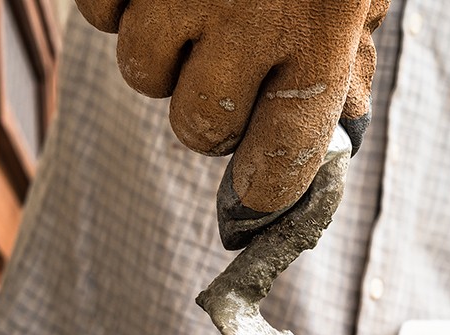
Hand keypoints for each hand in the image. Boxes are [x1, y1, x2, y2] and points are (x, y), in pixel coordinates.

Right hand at [75, 0, 388, 248]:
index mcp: (321, 29)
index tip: (257, 200)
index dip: (267, 191)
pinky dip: (119, 4)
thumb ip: (350, 51)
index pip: (285, 152)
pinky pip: (99, 15)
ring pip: (142, 74)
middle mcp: (249, 17)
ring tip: (193, 13)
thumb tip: (346, 120)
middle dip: (212, 117)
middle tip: (228, 78)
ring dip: (164, 57)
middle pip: (200, 126)